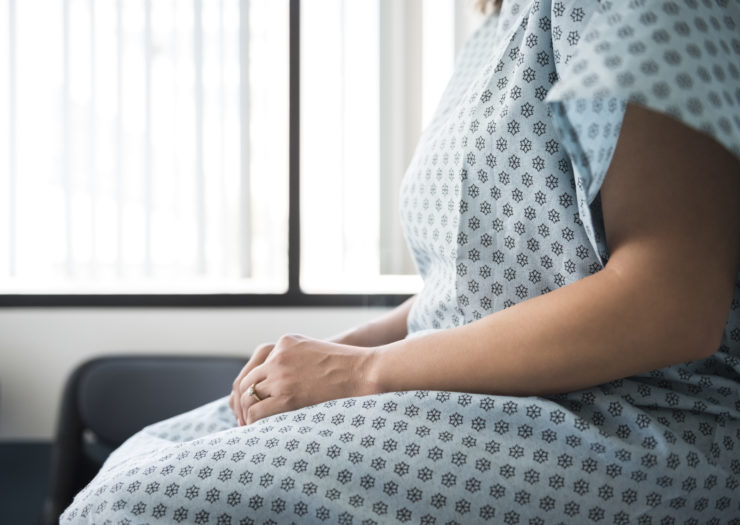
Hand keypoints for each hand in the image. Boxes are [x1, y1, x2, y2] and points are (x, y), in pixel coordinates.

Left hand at [230, 334, 377, 425]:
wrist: (364, 371)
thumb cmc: (346, 367)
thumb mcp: (314, 351)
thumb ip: (294, 360)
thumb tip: (282, 386)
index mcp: (284, 342)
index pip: (253, 368)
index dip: (248, 389)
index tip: (249, 404)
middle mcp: (277, 355)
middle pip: (246, 383)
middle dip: (244, 403)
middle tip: (245, 421)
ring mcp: (280, 373)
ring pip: (248, 397)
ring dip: (248, 414)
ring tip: (253, 428)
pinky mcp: (287, 394)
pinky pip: (257, 411)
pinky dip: (254, 422)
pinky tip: (260, 430)